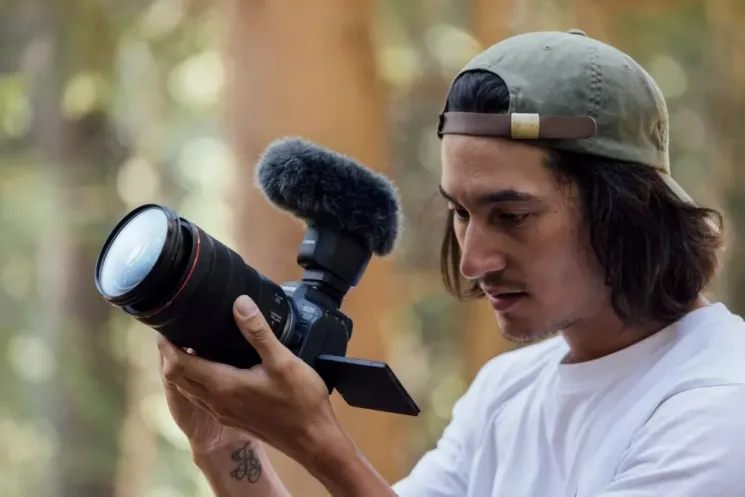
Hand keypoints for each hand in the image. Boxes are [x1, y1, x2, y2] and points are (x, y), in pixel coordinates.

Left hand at [157, 295, 346, 465]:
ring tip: (191, 347)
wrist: (313, 440)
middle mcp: (217, 402)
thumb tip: (239, 303)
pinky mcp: (235, 420)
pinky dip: (198, 382)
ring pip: (189, 390)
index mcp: (224, 386)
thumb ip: (258, 332)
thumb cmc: (301, 402)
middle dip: (170, 355)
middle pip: (177, 378)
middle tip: (176, 332)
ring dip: (182, 370)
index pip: (178, 365)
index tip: (165, 327)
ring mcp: (225, 414)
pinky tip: (215, 370)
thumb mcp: (282, 361)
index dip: (166, 345)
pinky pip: (203, 399)